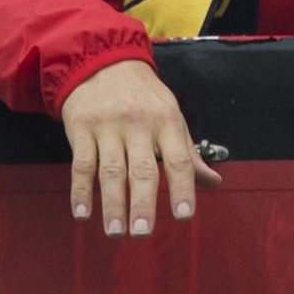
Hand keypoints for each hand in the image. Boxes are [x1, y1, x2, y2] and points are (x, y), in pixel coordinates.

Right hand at [60, 60, 217, 236]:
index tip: (185, 216)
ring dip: (112, 203)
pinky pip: (81, 164)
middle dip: (143, 203)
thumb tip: (213, 183)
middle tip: (142, 233)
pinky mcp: (81, 128)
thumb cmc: (143, 96)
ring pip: (110, 170)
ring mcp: (108, 126)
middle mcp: (138, 124)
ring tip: (115, 232)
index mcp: (166, 121)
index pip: (179, 158)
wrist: (103, 60)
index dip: (183, 187)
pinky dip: (80, 191)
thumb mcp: (171, 115)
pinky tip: (82, 214)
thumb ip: (188, 153)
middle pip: (142, 168)